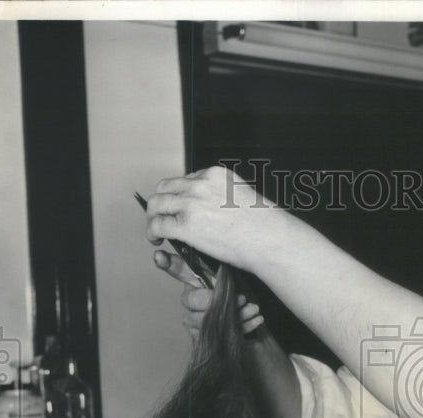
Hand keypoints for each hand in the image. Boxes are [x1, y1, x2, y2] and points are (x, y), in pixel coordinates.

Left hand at [146, 167, 273, 272]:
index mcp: (214, 174)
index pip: (186, 179)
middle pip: (165, 188)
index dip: (179, 195)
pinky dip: (152, 231)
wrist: (270, 239)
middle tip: (161, 216)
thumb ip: (226, 195)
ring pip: (156, 204)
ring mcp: (191, 203)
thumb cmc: (265, 225)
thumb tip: (219, 207)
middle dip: (160, 203)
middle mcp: (199, 184)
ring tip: (155, 229)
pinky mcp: (186, 225)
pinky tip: (156, 238)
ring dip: (152, 216)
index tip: (180, 208)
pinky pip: (158, 224)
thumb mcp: (244, 196)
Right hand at [153, 249, 264, 337]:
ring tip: (254, 309)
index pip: (176, 269)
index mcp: (194, 281)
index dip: (166, 262)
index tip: (159, 255)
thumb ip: (224, 273)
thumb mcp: (235, 282)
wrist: (251, 323)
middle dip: (217, 300)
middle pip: (192, 301)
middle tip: (241, 299)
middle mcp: (190, 301)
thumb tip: (217, 274)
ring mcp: (193, 321)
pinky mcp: (203, 339)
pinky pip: (218, 335)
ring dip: (235, 315)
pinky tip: (257, 319)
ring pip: (206, 321)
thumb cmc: (240, 298)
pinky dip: (242, 327)